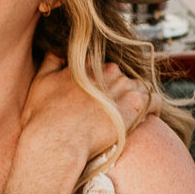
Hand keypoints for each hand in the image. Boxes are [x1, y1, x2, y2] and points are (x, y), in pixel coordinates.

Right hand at [5, 56, 158, 193]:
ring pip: (138, 87)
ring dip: (136, 99)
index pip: (104, 69)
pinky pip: (154, 100)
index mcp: (88, 66)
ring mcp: (122, 88)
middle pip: (121, 77)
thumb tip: (60, 53)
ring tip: (133, 117)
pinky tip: (150, 118)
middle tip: (114, 111)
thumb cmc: (44, 117)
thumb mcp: (40, 82)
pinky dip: (154, 107)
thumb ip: (51, 62)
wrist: (56, 140)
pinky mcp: (135, 106)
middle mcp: (107, 73)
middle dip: (119, 91)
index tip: (101, 98)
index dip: (103, 84)